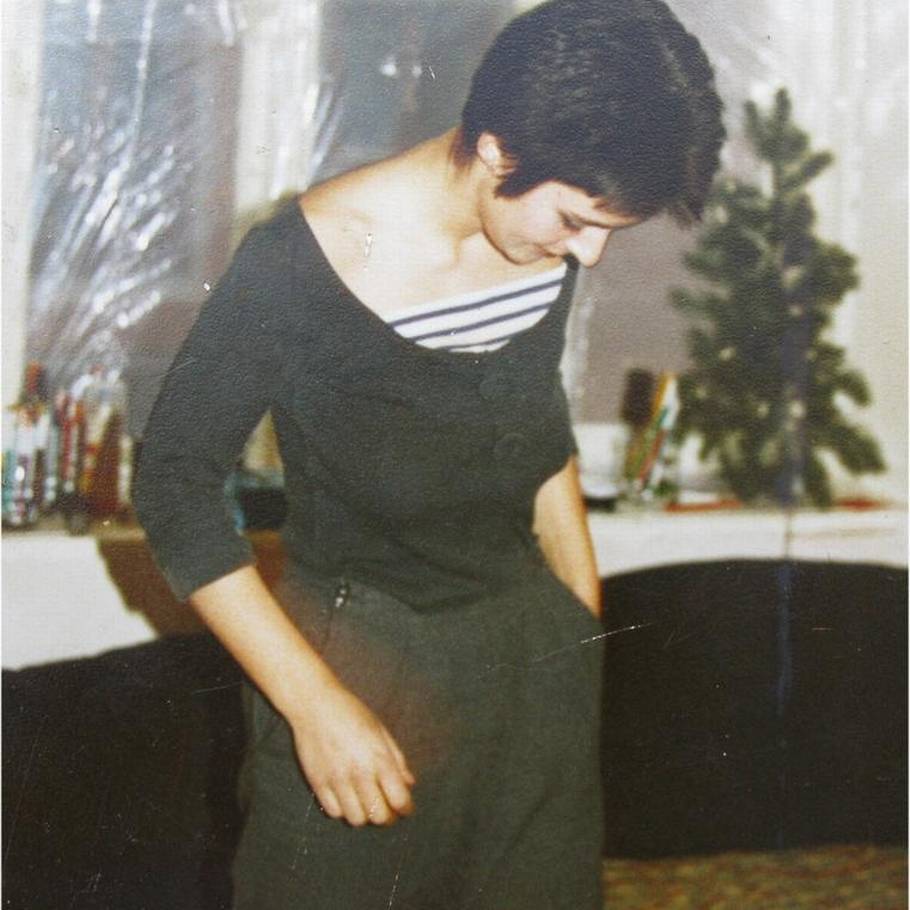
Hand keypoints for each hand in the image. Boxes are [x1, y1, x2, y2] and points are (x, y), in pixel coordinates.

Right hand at [288, 678, 415, 826]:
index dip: (406, 808)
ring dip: (365, 815)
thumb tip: (409, 783)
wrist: (314, 704)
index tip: (405, 808)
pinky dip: (343, 810)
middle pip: (379, 816)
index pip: (399, 799)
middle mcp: (358, 773)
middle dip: (387, 816)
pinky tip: (346, 797)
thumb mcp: (380, 730)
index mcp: (379, 758)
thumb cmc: (352, 713)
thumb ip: (397, 759)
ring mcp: (336, 780)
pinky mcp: (317, 783)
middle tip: (387, 809)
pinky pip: (334, 812)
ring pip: (356, 820)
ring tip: (366, 803)